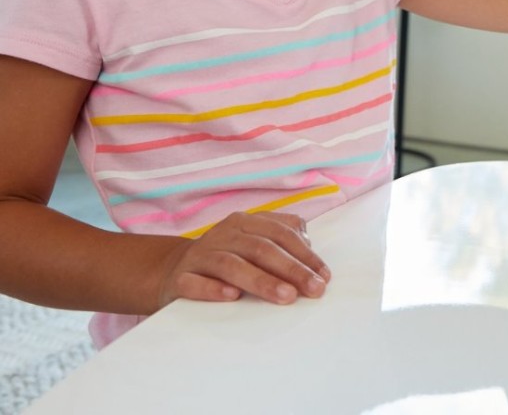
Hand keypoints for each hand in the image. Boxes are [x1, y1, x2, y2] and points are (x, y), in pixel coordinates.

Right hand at [158, 211, 329, 308]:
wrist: (172, 270)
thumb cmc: (226, 258)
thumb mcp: (253, 242)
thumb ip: (281, 240)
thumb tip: (309, 253)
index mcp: (245, 222)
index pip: (281, 234)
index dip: (304, 254)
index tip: (323, 276)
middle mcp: (224, 234)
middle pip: (261, 248)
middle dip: (291, 269)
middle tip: (313, 290)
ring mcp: (200, 255)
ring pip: (232, 265)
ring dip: (261, 280)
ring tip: (286, 296)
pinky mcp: (180, 278)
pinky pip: (195, 283)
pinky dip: (214, 289)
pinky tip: (233, 297)